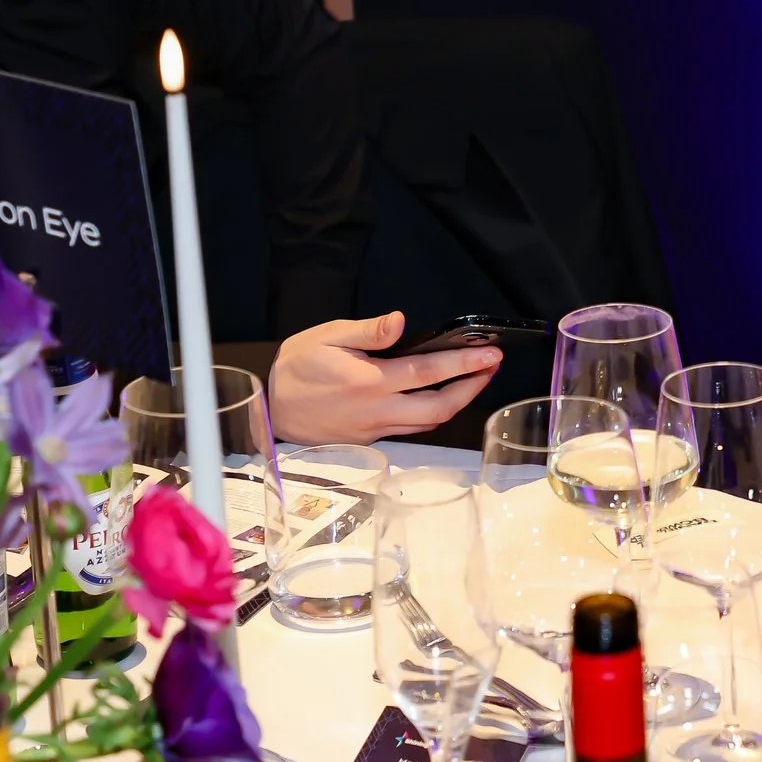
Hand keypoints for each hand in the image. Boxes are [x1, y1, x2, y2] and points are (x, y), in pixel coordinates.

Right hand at [266, 311, 501, 444]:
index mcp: (371, 382)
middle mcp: (378, 410)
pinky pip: (410, 429)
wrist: (271, 408)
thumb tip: (399, 322)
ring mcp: (375, 428)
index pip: (429, 372)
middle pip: (440, 408)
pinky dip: (432, 414)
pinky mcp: (370, 439)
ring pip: (428, 423)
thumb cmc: (297, 367)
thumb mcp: (328, 337)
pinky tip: (439, 397)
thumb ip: (367, 331)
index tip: (490, 354)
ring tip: (473, 381)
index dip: (465, 364)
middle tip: (490, 369)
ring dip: (456, 403)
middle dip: (472, 389)